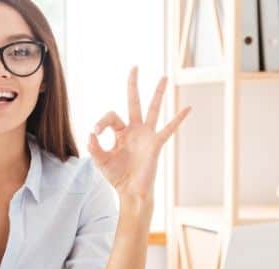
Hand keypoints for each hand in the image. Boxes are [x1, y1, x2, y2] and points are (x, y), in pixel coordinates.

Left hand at [88, 66, 190, 202]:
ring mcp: (146, 135)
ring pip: (153, 109)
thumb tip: (90, 134)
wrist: (130, 191)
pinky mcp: (156, 143)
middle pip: (134, 102)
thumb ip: (94, 148)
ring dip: (158, 93)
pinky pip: (169, 129)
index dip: (102, 122)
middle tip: (134, 67)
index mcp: (120, 133)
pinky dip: (178, 119)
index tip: (96, 133)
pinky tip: (187, 108)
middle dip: (133, 85)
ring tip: (164, 77)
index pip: (111, 117)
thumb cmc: (117, 176)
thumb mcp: (101, 161)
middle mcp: (134, 130)